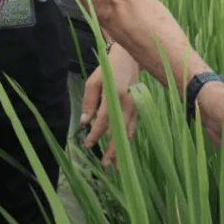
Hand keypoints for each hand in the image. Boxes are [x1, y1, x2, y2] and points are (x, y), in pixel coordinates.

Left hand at [80, 45, 139, 166]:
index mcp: (114, 95)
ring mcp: (136, 106)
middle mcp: (128, 103)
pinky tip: (123, 149)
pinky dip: (128, 140)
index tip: (87, 144)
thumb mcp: (93, 82)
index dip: (96, 134)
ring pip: (129, 132)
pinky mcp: (139, 108)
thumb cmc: (108, 69)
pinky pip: (133, 127)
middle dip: (113, 150)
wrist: (129, 58)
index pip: (104, 120)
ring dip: (122, 149)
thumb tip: (85, 123)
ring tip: (115, 165)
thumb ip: (89, 102)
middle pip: (120, 131)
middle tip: (104, 165)